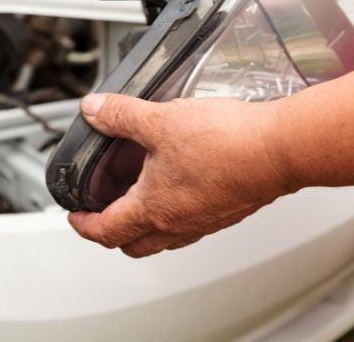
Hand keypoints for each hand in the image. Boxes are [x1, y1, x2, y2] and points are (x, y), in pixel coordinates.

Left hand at [67, 94, 295, 258]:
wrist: (278, 150)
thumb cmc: (226, 143)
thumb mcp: (160, 121)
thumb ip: (121, 115)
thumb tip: (95, 110)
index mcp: (154, 209)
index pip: (105, 231)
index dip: (83, 226)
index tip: (75, 217)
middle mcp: (178, 224)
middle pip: (133, 244)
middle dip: (111, 231)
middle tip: (103, 212)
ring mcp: (205, 222)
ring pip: (164, 238)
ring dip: (144, 224)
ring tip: (140, 194)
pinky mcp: (226, 212)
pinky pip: (191, 225)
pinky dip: (175, 214)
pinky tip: (181, 183)